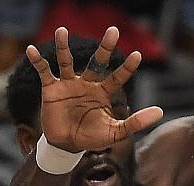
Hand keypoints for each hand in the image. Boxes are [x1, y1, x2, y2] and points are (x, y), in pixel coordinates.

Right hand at [26, 26, 162, 153]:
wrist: (66, 146)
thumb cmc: (91, 138)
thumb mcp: (115, 132)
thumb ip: (135, 122)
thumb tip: (160, 112)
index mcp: (102, 92)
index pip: (117, 77)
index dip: (126, 67)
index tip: (137, 55)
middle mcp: (87, 83)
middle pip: (96, 62)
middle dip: (105, 47)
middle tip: (113, 30)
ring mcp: (68, 84)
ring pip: (66, 61)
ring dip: (63, 47)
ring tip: (62, 31)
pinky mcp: (51, 89)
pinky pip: (44, 71)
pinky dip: (38, 61)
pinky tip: (32, 50)